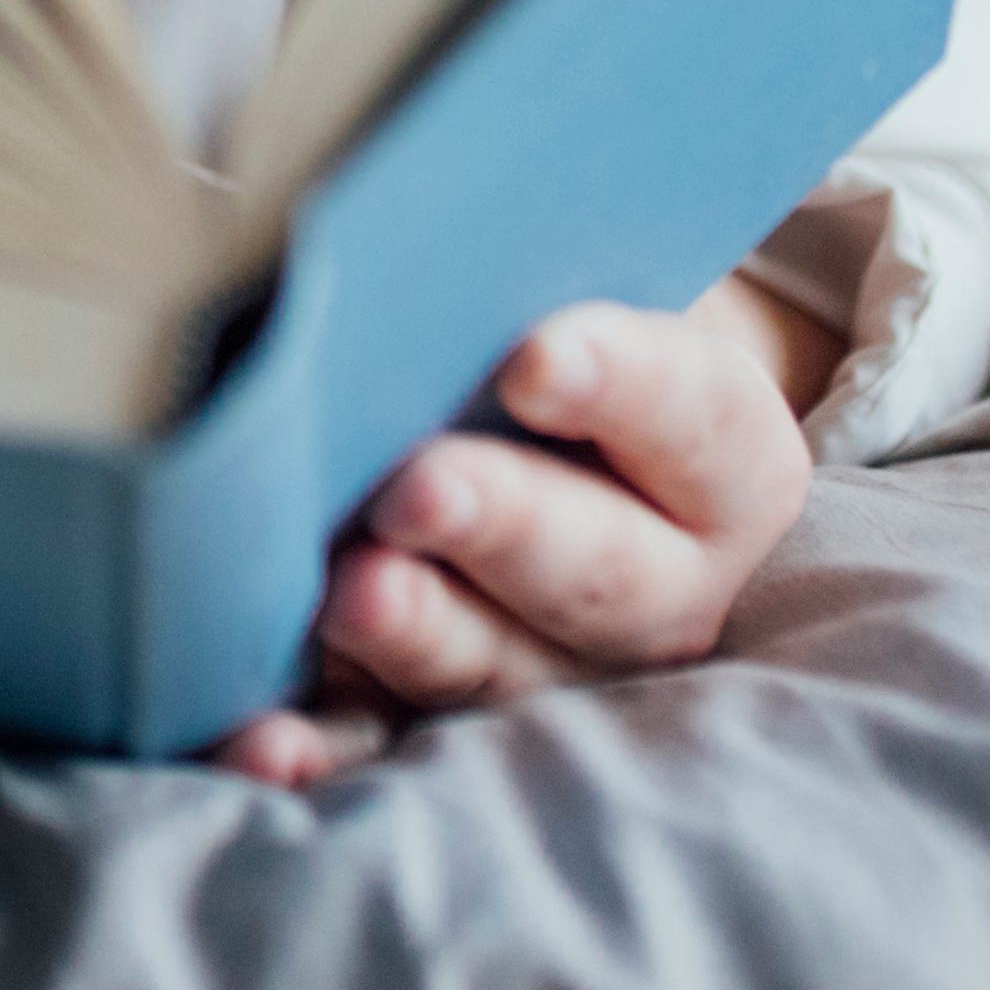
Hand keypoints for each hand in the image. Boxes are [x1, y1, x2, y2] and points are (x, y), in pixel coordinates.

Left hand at [203, 278, 831, 786]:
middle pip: (598, 570)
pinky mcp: (442, 716)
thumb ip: (529, 272)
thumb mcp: (569, 282)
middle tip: (417, 487)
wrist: (542, 425)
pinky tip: (265, 743)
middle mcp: (662, 591)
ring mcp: (553, 667)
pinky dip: (320, 751)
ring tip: (348, 592)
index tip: (532, 356)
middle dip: (503, 526)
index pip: (691, 420)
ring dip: (418, 634)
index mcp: (724, 466)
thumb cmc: (546, 319)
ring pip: (494, 666)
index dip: (618, 385)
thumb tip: (423, 238)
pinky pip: (381, 745)